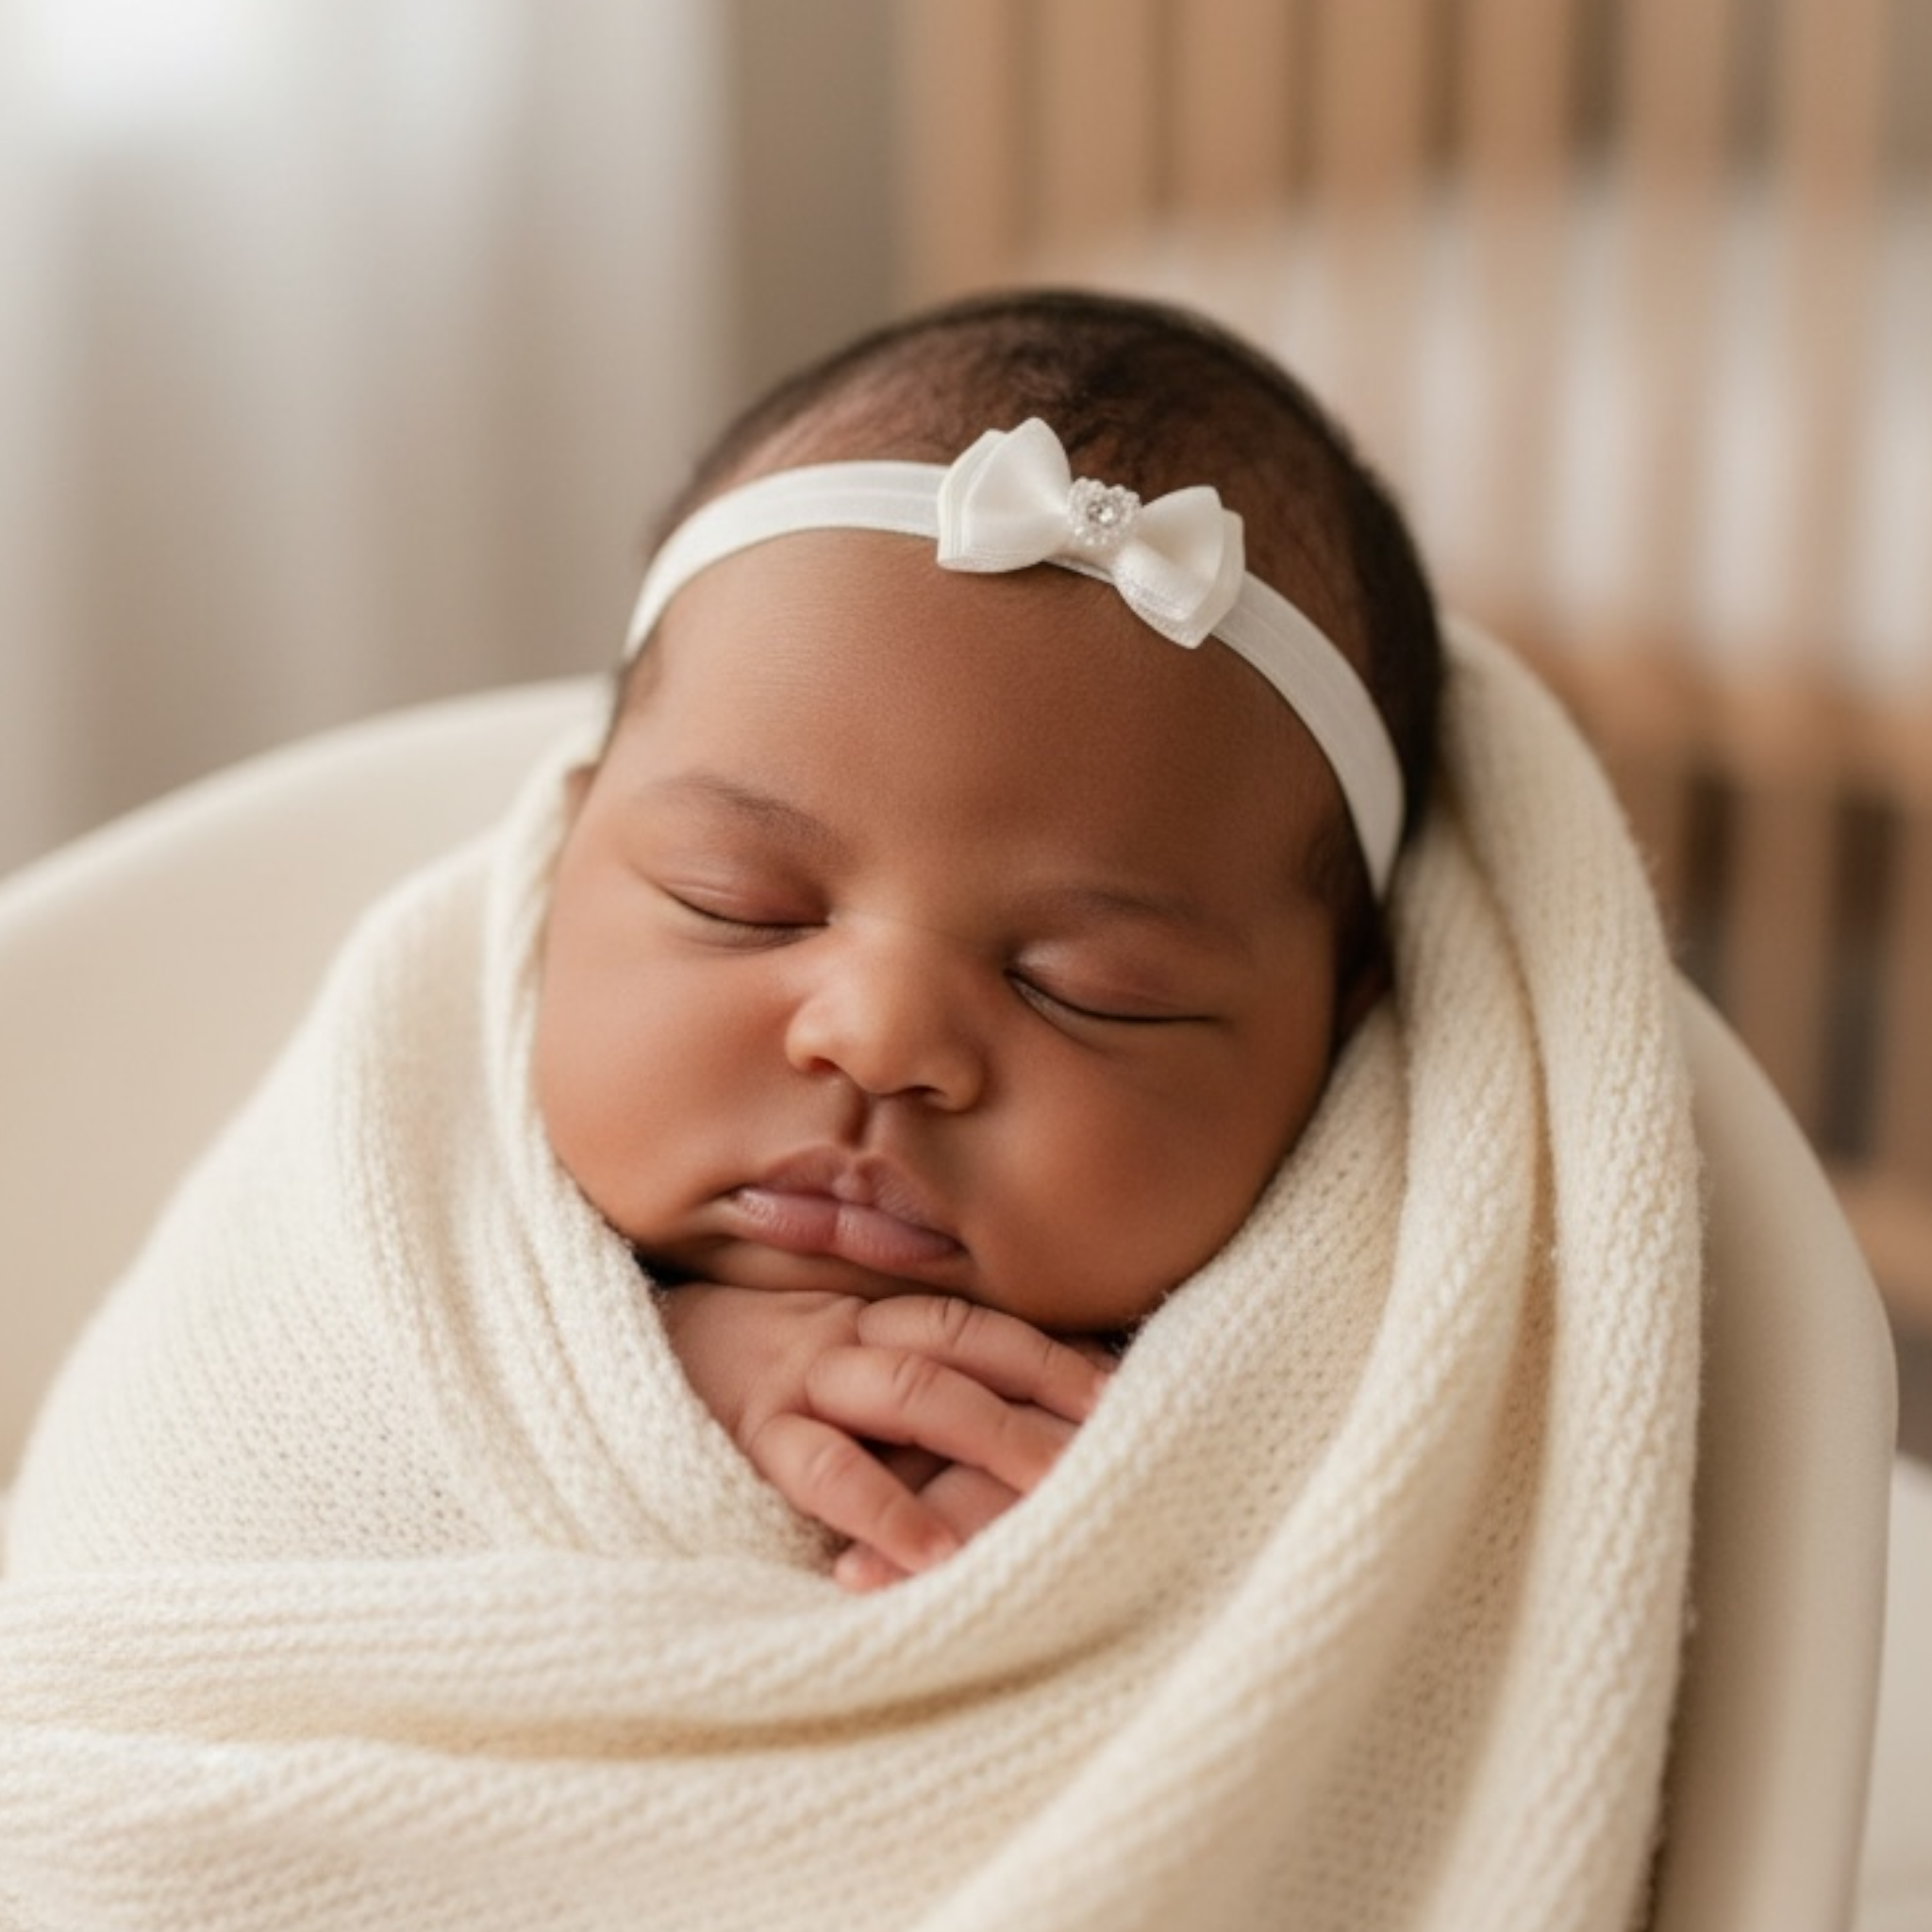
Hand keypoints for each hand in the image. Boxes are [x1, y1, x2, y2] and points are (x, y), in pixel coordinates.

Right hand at [658, 1285, 1111, 1587]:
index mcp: (867, 1316)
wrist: (614, 1362)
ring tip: (1055, 1488)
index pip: (979, 1324)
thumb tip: (1002, 1415)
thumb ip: (892, 1370)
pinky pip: (824, 1467)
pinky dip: (881, 1507)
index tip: (1122, 1387)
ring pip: (910, 1391)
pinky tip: (927, 1555)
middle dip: (1042, 1390)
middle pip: (961, 1347)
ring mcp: (799, 1379)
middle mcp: (845, 1336)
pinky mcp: (750, 1434)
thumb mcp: (819, 1353)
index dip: (1050, 1353)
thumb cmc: (738, 1372)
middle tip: (1119, 1439)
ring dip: (988, 1435)